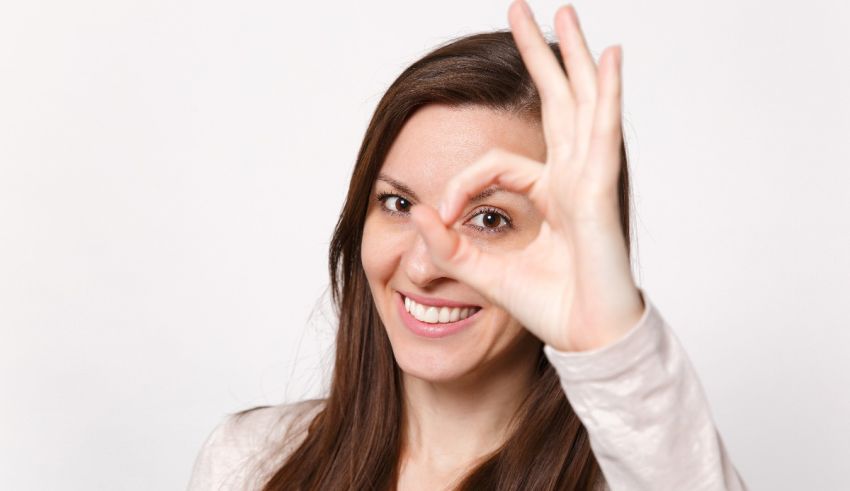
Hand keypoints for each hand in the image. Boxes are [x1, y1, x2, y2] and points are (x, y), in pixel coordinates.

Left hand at [409, 0, 644, 351]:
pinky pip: (602, 133)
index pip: (495, 166)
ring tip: (563, 12)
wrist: (585, 338)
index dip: (462, 185)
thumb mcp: (483, 270)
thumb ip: (448, 243)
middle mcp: (572, 177)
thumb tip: (415, 214)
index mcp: (549, 194)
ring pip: (581, 102)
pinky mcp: (601, 191)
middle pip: (556, 102)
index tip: (442, 214)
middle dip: (539, 57)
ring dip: (572, 55)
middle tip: (522, 10)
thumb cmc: (549, 306)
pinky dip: (607, 92)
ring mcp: (590, 179)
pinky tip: (607, 56)